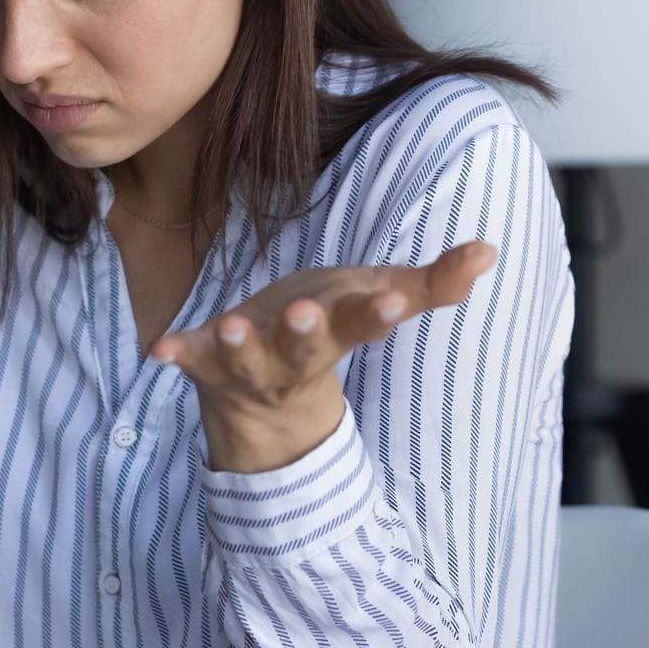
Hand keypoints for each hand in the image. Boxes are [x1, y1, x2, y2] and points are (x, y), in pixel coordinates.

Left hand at [152, 241, 498, 472]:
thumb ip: (432, 282)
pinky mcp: (207, 363)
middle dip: (305, 333)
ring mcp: (250, 364)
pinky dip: (177, 355)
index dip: (378, 313)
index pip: (366, 323)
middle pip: (305, 349)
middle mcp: (296, 355)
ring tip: (232, 329)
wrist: (266, 398)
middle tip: (303, 317)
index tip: (394, 301)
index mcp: (340, 331)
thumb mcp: (378, 300)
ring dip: (240, 345)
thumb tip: (489, 250)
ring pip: (247, 360)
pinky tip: (159, 350)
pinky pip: (191, 361)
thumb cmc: (328, 326)